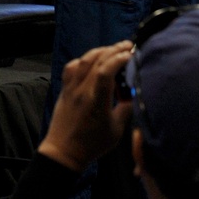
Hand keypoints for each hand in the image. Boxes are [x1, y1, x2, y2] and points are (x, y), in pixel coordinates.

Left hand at [40, 41, 133, 171]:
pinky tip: (92, 61)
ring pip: (84, 60)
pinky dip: (84, 60)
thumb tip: (135, 94)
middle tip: (128, 46)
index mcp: (96, 100)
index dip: (120, 59)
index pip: (106, 71)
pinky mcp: (65, 89)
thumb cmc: (91, 144)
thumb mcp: (116, 130)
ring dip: (100, 51)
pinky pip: (72, 67)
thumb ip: (126, 109)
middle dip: (114, 50)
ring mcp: (71, 88)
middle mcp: (82, 90)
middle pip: (96, 60)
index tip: (132, 54)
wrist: (63, 152)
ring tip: (113, 49)